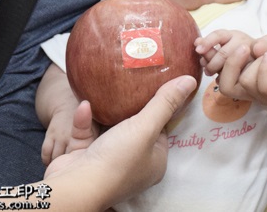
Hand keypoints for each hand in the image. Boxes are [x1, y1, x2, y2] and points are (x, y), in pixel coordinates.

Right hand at [44, 75, 197, 207]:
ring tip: (108, 89)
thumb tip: (191, 80)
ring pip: (109, 131)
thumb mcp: (146, 126)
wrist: (75, 186)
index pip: (162, 131)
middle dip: (131, 108)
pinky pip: (87, 134)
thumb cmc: (117, 159)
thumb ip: (165, 103)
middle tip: (130, 83)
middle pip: (136, 130)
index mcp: (154, 162)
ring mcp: (107, 163)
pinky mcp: (83, 159)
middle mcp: (133, 165)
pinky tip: (85, 105)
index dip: (160, 110)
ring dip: (105, 112)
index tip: (156, 87)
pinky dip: (85, 120)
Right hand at [197, 33, 266, 107]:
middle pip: (224, 85)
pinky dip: (264, 68)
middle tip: (242, 47)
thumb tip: (244, 49)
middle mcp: (253, 88)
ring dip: (253, 63)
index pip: (219, 73)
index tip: (204, 43)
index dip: (210, 57)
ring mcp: (266, 96)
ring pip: (242, 85)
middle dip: (226, 62)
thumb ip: (252, 43)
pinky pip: (262, 87)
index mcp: (246, 74)